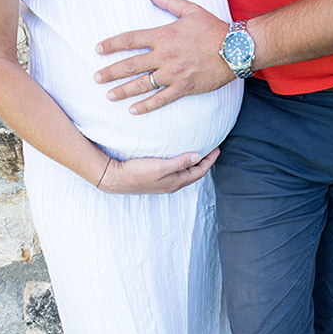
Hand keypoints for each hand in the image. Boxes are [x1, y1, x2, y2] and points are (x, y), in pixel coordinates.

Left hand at [94, 0, 234, 114]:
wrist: (234, 50)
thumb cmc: (213, 29)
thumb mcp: (190, 10)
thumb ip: (169, 2)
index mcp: (164, 36)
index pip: (131, 39)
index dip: (112, 44)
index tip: (98, 49)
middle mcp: (164, 56)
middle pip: (131, 65)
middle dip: (111, 71)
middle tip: (96, 78)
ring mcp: (173, 74)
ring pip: (142, 84)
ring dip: (123, 90)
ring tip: (109, 95)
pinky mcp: (184, 88)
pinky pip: (161, 99)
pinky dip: (146, 105)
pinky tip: (133, 109)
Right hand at [98, 148, 219, 193]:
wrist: (116, 178)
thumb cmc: (137, 172)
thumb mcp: (160, 166)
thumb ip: (180, 162)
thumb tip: (197, 157)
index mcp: (175, 182)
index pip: (199, 172)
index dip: (209, 161)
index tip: (217, 149)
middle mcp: (172, 184)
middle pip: (194, 173)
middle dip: (204, 162)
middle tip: (211, 150)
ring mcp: (164, 183)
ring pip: (185, 173)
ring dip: (193, 163)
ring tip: (198, 152)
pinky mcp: (156, 179)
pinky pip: (175, 172)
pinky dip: (182, 164)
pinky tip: (178, 157)